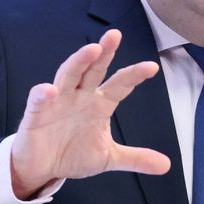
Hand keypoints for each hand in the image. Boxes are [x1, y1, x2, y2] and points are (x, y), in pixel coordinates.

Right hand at [10, 29, 170, 198]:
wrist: (43, 167)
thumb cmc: (73, 152)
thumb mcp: (108, 157)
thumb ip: (135, 157)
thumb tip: (166, 165)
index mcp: (100, 103)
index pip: (120, 85)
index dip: (134, 75)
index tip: (151, 67)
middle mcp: (81, 96)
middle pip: (94, 69)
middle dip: (105, 52)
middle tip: (115, 35)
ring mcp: (58, 101)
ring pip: (69, 75)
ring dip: (79, 61)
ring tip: (92, 49)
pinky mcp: (37, 113)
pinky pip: (39, 100)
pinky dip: (43, 94)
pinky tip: (50, 90)